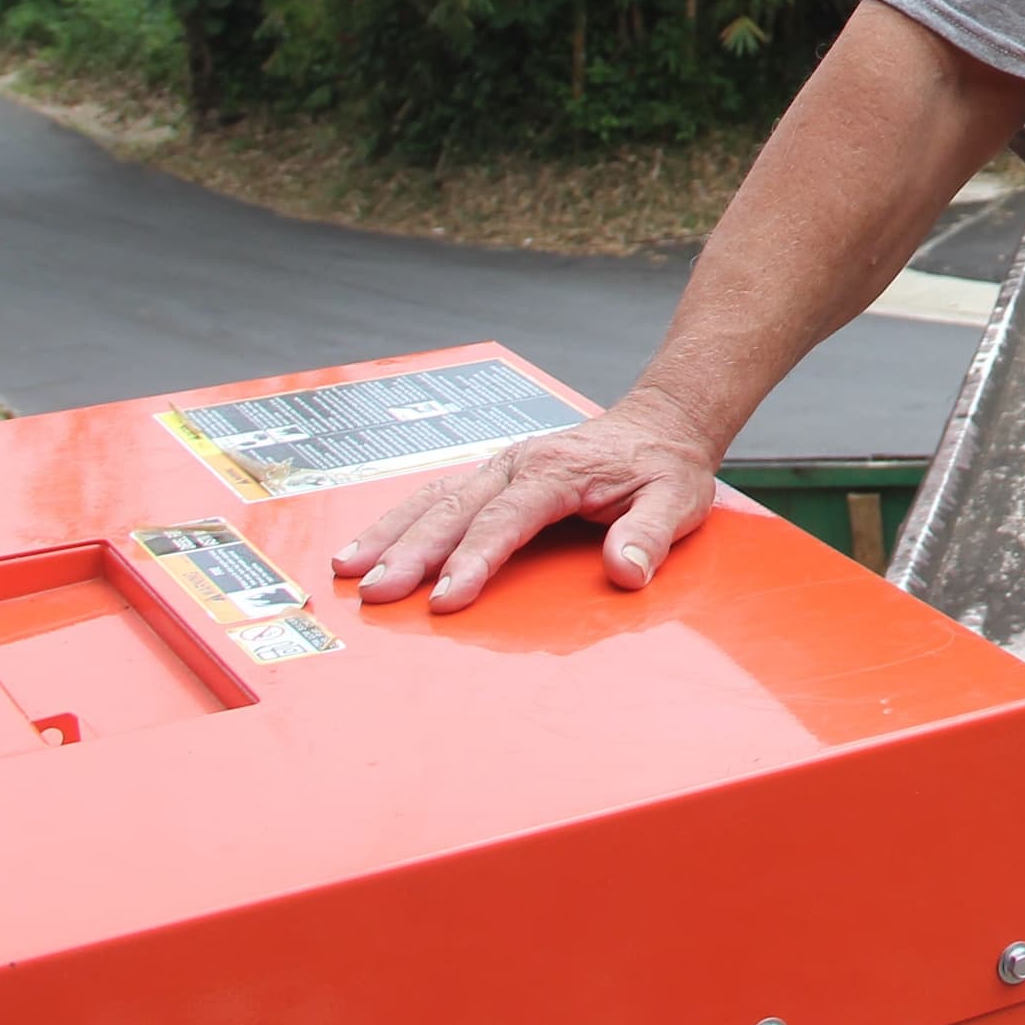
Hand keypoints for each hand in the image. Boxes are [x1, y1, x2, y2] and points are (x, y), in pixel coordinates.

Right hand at [331, 388, 722, 611]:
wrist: (660, 424)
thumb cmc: (664, 467)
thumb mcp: (677, 500)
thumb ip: (649, 534)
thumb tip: (626, 570)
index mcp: (558, 471)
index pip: (507, 521)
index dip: (475, 561)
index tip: (447, 600)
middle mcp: (519, 464)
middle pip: (455, 511)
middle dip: (412, 554)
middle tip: (378, 594)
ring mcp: (500, 467)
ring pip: (433, 499)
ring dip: (389, 535)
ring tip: (347, 570)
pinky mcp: (491, 476)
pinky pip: (436, 496)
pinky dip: (397, 521)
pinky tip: (366, 548)